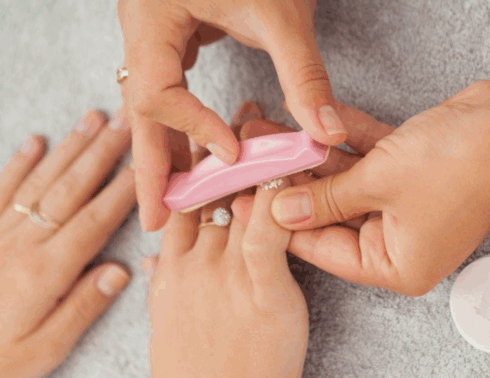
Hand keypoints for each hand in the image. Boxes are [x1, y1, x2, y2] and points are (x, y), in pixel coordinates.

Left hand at [0, 109, 134, 377]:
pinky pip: (0, 191)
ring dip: (69, 148)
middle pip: (70, 189)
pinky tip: (36, 142)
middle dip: (103, 153)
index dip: (125, 190)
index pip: (95, 221)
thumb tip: (121, 271)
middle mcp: (22, 244)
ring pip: (40, 182)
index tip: (149, 164)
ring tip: (93, 119)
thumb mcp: (45, 350)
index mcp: (45, 272)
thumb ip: (83, 308)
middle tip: (127, 122)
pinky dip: (18, 164)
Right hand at [117, 0, 347, 230]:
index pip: (159, 92)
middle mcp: (142, 26)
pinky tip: (198, 154)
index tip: (232, 158)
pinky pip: (169, 88)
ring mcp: (154, 30)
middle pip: (140, 110)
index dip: (194, 130)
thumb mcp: (283, 14)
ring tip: (177, 201)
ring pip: (152, 103)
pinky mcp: (174, 32)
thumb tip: (325, 135)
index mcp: (151, 17)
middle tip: (158, 221)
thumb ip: (304, 76)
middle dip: (151, 167)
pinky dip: (183, 124)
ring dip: (166, 150)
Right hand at [145, 103, 309, 377]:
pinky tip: (298, 174)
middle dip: (228, 150)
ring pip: (240, 199)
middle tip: (248, 116)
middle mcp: (191, 264)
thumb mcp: (170, 327)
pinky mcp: (261, 290)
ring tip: (280, 132)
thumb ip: (170, 285)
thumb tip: (162, 260)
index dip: (196, 167)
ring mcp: (224, 275)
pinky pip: (270, 227)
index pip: (178, 201)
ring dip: (262, 163)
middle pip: (207, 189)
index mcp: (170, 270)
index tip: (209, 141)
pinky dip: (284, 196)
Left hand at [268, 81, 489, 294]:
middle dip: (296, 182)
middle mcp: (402, 241)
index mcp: (397, 265)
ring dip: (316, 158)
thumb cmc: (459, 168)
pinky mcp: (414, 174)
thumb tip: (281, 210)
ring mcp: (409, 206)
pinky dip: (348, 143)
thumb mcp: (377, 185)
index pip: (325, 249)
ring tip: (274, 133)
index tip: (248, 201)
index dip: (282, 224)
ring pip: (349, 184)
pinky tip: (314, 122)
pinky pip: (371, 161)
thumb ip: (325, 200)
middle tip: (256, 161)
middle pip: (333, 215)